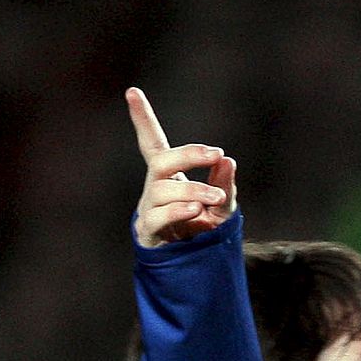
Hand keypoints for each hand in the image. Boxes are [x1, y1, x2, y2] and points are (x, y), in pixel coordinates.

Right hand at [126, 87, 237, 246]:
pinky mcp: (149, 232)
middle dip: (188, 154)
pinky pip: (158, 217)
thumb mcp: (223, 207)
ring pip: (163, 190)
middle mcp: (155, 188)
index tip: (132, 92)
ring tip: (215, 197)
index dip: (142, 119)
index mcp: (169, 176)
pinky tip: (196, 209)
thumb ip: (225, 185)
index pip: (152, 142)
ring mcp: (149, 209)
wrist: (195, 269)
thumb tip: (227, 161)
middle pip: (161, 160)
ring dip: (193, 190)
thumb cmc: (204, 232)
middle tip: (216, 153)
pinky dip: (178, 211)